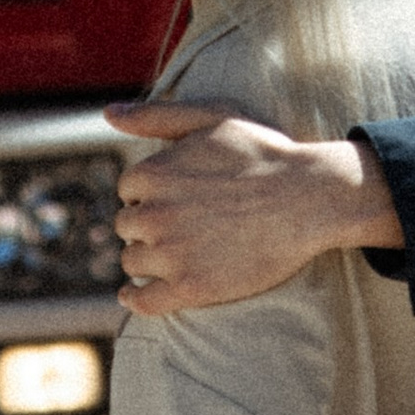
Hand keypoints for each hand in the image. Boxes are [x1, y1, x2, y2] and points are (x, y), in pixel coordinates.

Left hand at [108, 101, 401, 314]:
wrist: (307, 199)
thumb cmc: (261, 154)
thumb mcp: (210, 117)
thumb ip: (155, 115)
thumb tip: (107, 113)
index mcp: (153, 172)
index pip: (129, 189)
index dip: (152, 192)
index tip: (177, 195)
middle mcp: (154, 214)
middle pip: (128, 226)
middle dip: (149, 224)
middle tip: (183, 224)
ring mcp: (171, 254)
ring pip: (133, 262)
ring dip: (147, 258)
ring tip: (178, 251)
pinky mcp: (190, 289)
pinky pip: (143, 301)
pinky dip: (134, 299)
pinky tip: (134, 294)